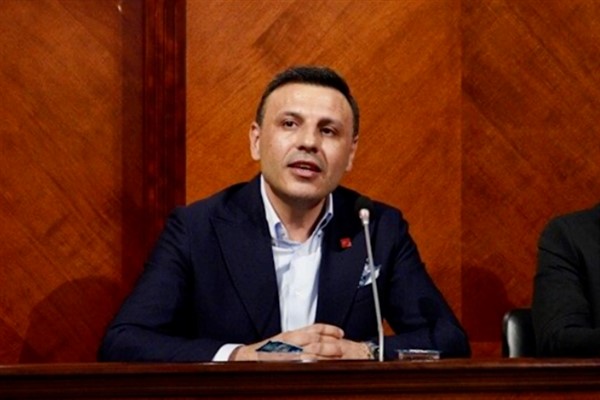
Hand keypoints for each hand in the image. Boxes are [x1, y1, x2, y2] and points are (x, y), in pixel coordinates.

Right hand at [229, 323, 372, 360]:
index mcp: (292, 333)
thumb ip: (297, 340)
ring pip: (313, 349)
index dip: (330, 329)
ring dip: (328, 352)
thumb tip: (314, 342)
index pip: (315, 328)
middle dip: (332, 342)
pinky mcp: (287, 361)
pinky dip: (315, 361)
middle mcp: (292, 339)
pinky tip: (323, 363)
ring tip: (339, 354)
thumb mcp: (283, 341)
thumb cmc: (265, 351)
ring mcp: (289, 350)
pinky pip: (304, 360)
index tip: (341, 332)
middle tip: (343, 346)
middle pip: (317, 338)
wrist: (247, 358)